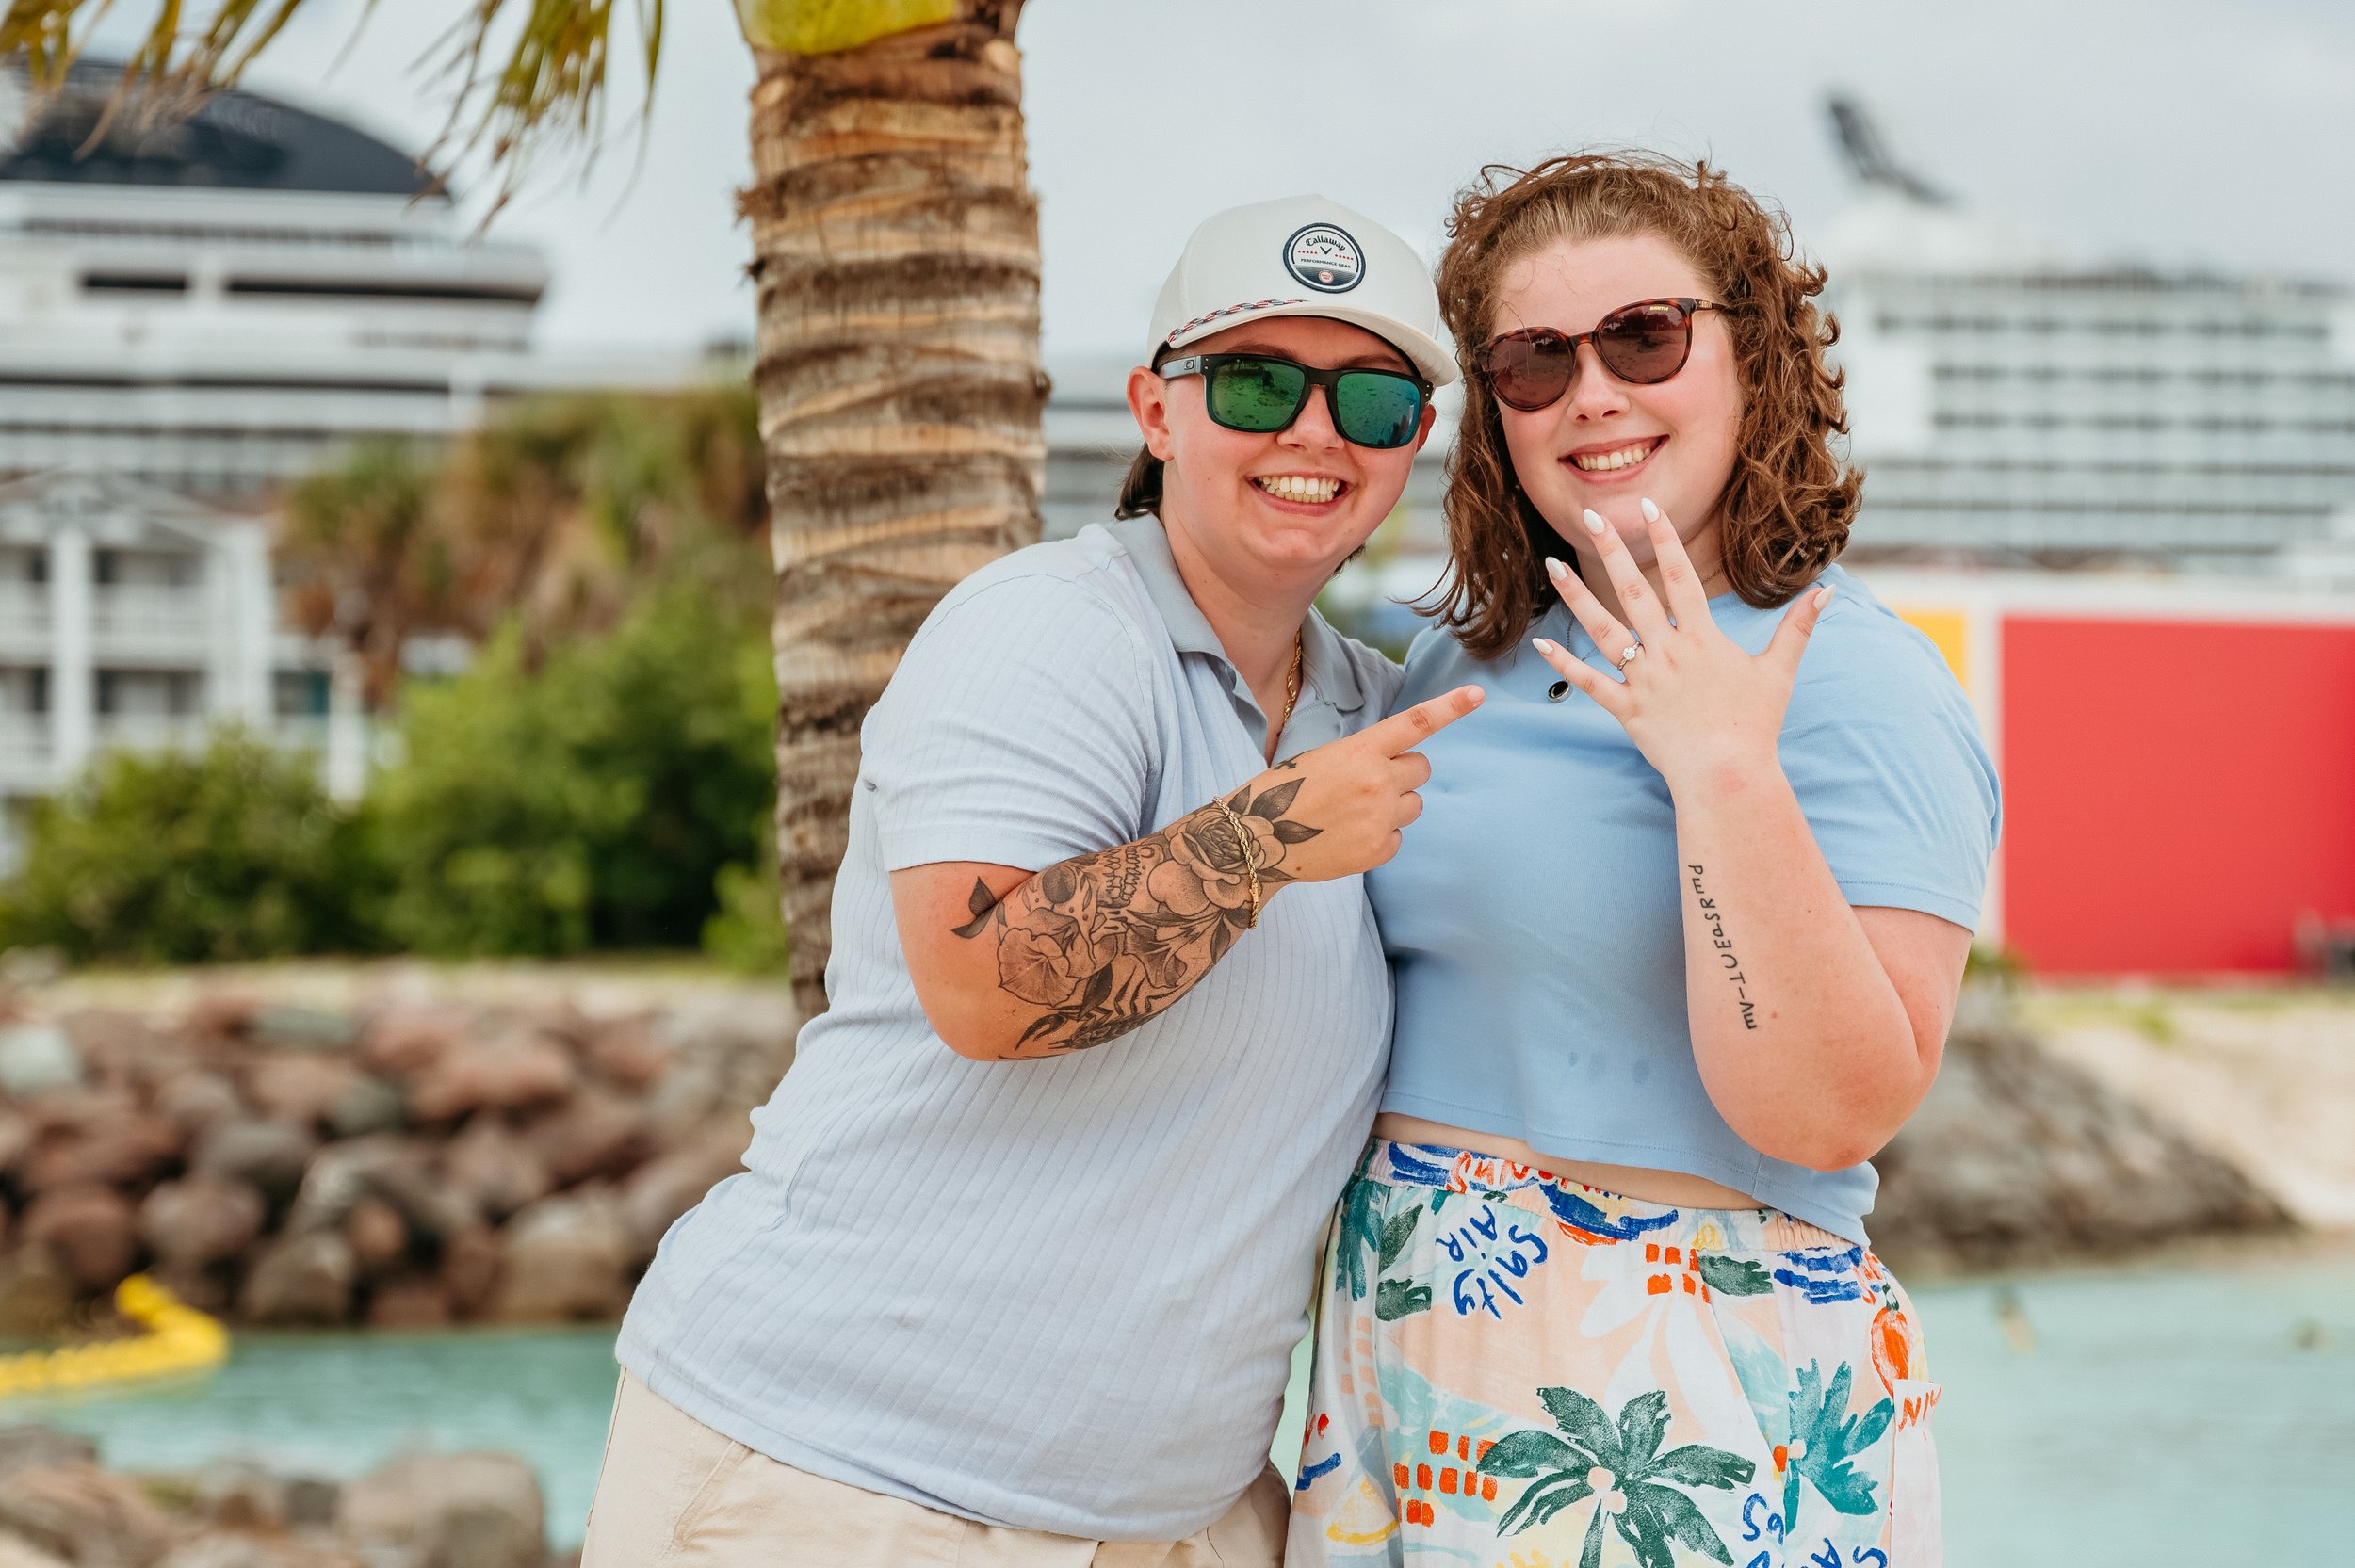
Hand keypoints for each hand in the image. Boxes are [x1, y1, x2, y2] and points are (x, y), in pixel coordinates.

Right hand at [1227, 684, 1484, 886]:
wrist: (1256, 840)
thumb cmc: (1285, 792)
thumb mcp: (1323, 758)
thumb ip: (1365, 756)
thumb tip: (1398, 767)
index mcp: (1361, 751)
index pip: (1415, 724)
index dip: (1451, 707)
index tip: (1479, 694)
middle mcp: (1377, 782)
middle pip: (1421, 769)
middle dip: (1403, 773)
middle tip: (1368, 783)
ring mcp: (1381, 818)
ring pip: (1414, 804)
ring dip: (1394, 805)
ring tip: (1353, 813)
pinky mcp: (1379, 850)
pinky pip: (1398, 836)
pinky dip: (1379, 836)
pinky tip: (1348, 836)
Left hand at [1529, 497, 1826, 789]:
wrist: (1728, 773)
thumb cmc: (1755, 725)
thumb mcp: (1779, 672)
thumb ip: (1797, 629)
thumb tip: (1826, 592)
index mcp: (1701, 637)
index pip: (1679, 576)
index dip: (1664, 539)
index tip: (1646, 507)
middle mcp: (1667, 651)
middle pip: (1633, 591)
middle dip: (1612, 550)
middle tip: (1589, 516)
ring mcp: (1642, 679)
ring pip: (1603, 629)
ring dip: (1575, 596)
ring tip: (1551, 565)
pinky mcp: (1625, 709)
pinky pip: (1588, 682)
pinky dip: (1564, 663)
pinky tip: (1539, 643)